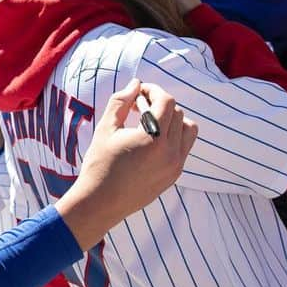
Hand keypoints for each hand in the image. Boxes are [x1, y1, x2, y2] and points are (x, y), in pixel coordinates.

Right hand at [55, 80, 195, 249]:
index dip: (153, 91)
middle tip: (138, 107)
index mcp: (153, 138)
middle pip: (178, 113)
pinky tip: (150, 140)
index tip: (139, 92)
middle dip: (159, 104)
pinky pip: (183, 148)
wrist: (100, 203)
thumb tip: (136, 83)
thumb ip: (121, 102)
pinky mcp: (174, 176)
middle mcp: (170, 152)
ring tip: (149, 123)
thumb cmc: (99, 164)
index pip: (167, 101)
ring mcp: (175, 166)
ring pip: (188, 130)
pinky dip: (173, 137)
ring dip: (172, 120)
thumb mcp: (106, 128)